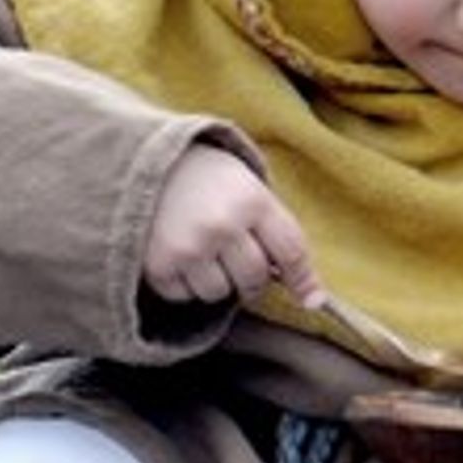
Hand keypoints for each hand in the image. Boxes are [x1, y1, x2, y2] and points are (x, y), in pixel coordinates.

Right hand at [143, 145, 318, 305]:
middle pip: (255, 279)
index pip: (291, 253)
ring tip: (205, 253)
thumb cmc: (211, 180)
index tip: (310, 300)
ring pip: (219, 293)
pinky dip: (185, 284)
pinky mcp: (159, 264)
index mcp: (253, 202)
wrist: (149, 163)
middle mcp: (223, 226)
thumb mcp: (251, 190)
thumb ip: (280, 235)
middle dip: (253, 278)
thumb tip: (313, 299)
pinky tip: (180, 256)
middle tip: (239, 261)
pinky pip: (184, 296)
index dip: (303, 280)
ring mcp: (189, 246)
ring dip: (218, 282)